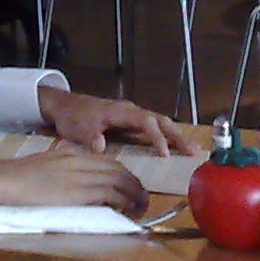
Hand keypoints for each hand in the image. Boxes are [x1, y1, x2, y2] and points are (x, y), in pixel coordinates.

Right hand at [0, 144, 145, 216]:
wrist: (3, 181)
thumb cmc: (17, 180)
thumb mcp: (46, 170)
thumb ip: (65, 175)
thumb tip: (77, 190)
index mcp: (70, 154)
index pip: (108, 162)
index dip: (124, 176)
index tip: (130, 188)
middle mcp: (79, 160)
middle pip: (118, 169)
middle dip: (135, 185)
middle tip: (142, 199)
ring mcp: (80, 174)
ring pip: (120, 180)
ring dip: (135, 194)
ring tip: (140, 207)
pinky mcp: (79, 191)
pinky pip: (111, 193)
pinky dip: (124, 202)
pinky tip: (127, 211)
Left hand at [38, 84, 201, 156]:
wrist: (64, 106)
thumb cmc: (73, 117)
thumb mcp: (78, 128)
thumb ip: (90, 137)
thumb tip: (101, 147)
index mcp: (120, 111)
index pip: (146, 122)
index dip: (157, 137)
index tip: (166, 154)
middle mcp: (130, 111)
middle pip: (160, 120)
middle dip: (177, 135)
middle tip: (194, 151)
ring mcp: (131, 115)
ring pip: (159, 122)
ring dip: (175, 135)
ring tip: (193, 150)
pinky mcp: (129, 122)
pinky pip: (152, 127)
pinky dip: (166, 136)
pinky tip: (175, 147)